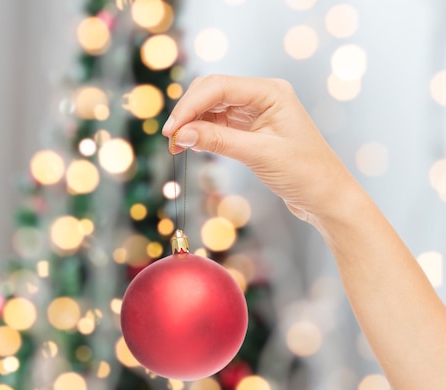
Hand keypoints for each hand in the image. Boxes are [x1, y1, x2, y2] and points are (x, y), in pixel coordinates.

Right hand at [162, 74, 358, 224]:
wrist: (325, 196)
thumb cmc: (304, 173)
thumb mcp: (259, 155)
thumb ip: (219, 141)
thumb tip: (182, 134)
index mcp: (271, 92)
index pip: (220, 87)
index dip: (190, 106)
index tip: (171, 130)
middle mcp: (263, 96)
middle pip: (213, 91)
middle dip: (189, 113)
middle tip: (171, 139)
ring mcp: (257, 112)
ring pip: (213, 108)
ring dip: (193, 124)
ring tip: (177, 146)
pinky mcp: (252, 130)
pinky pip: (220, 124)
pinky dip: (204, 133)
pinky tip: (193, 145)